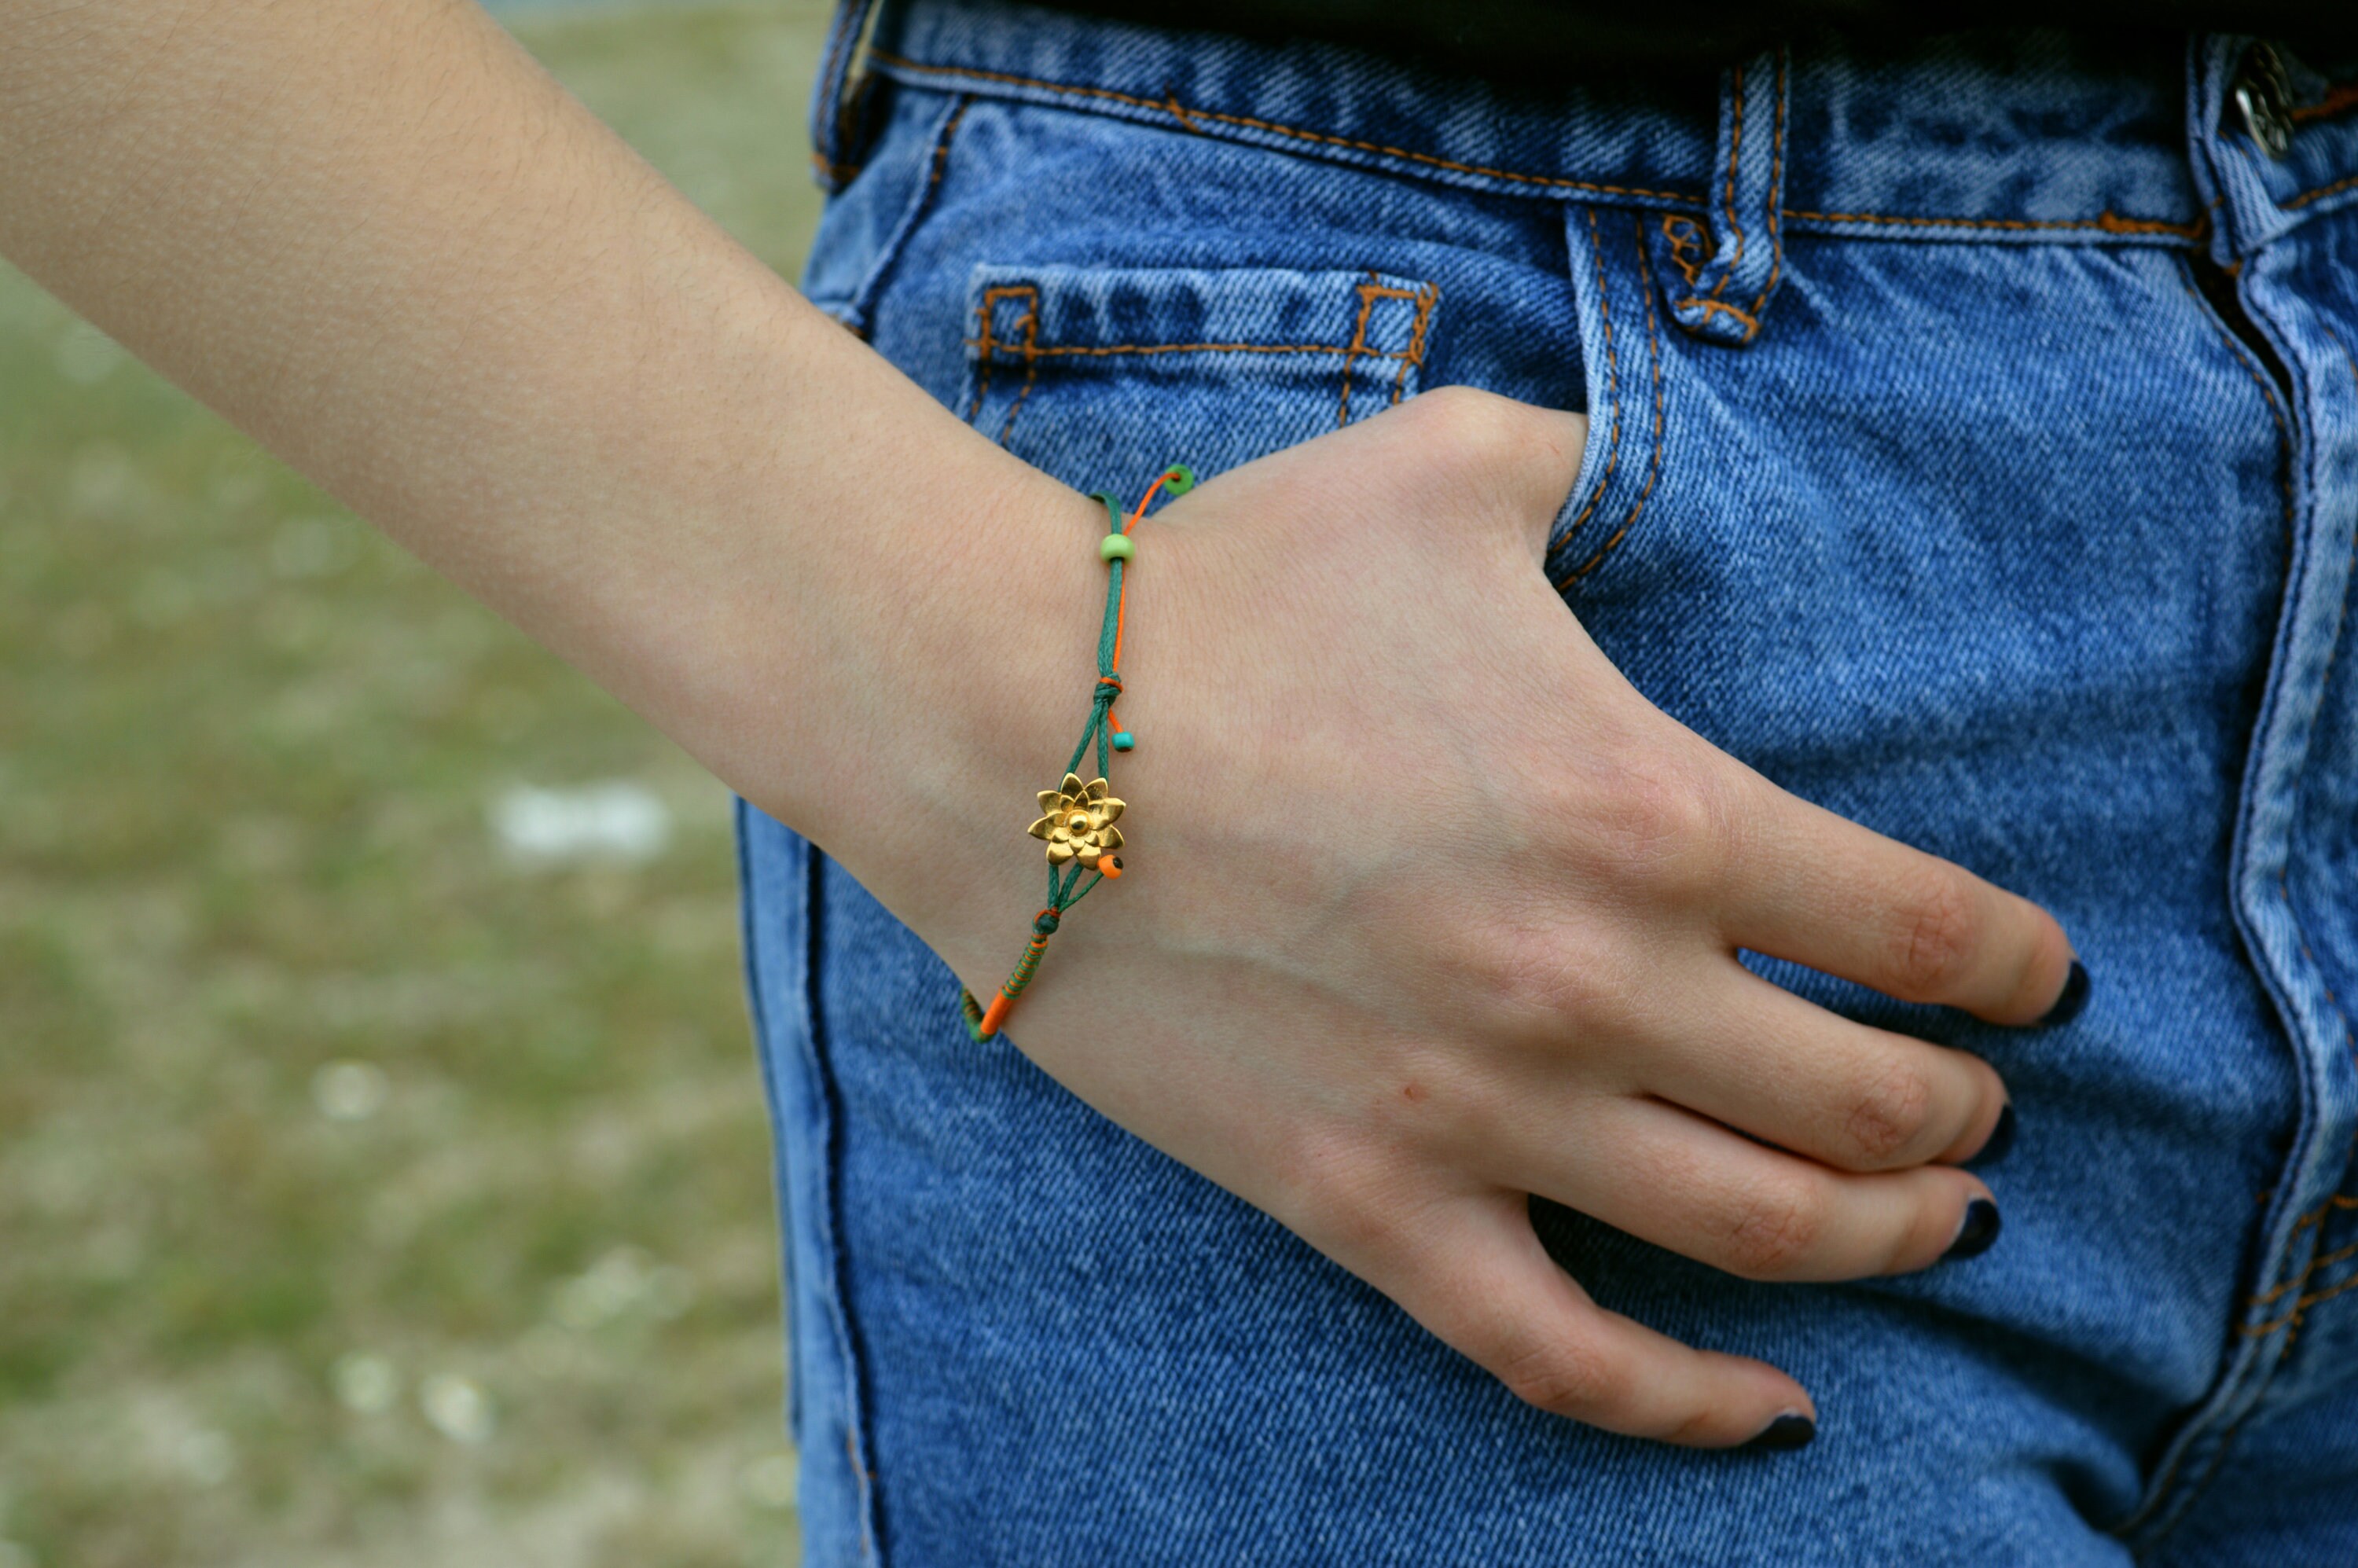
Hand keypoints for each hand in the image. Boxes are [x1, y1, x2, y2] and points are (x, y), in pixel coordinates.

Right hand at [878, 387, 2074, 1447]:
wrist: (1006, 729)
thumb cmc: (1228, 591)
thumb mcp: (1446, 464)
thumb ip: (1586, 462)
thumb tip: (1630, 466)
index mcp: (1652, 813)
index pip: (1920, 929)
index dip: (2016, 967)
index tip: (2035, 981)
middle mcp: (1598, 986)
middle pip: (1868, 1108)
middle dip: (1957, 1119)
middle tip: (1974, 1112)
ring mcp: (1484, 1114)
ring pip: (1758, 1237)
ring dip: (1882, 1245)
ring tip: (1928, 1230)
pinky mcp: (1368, 1201)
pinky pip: (1561, 1353)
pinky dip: (1686, 1407)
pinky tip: (1770, 1412)